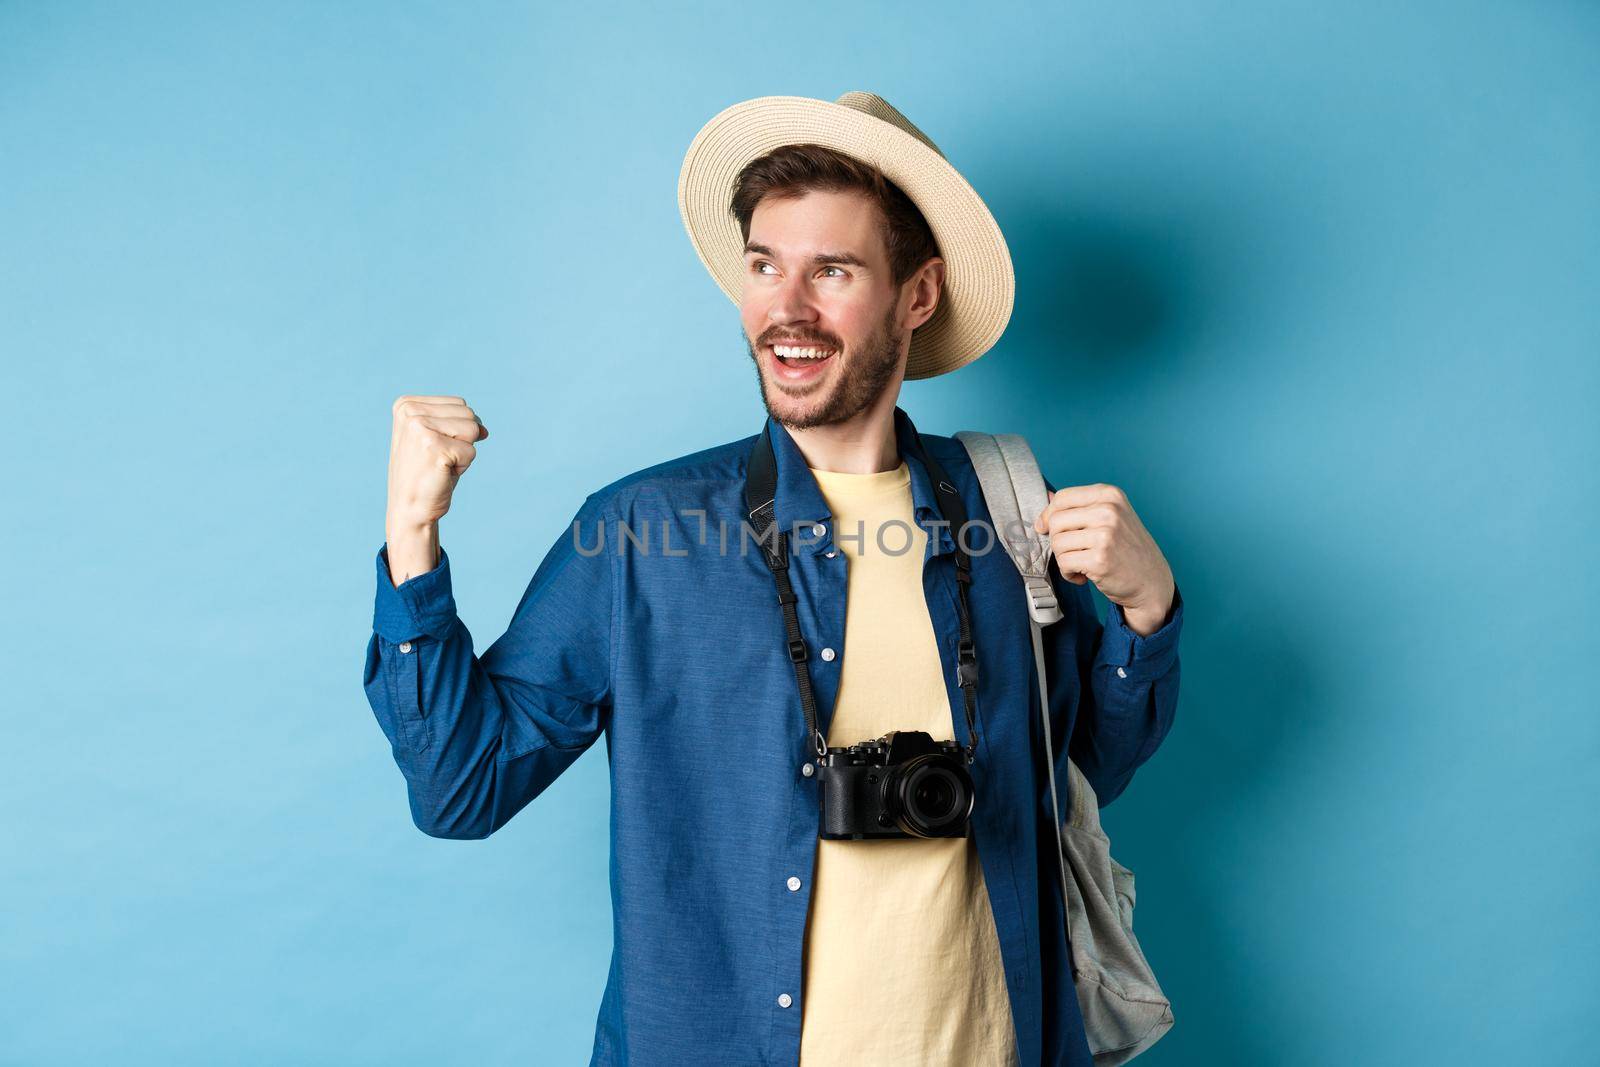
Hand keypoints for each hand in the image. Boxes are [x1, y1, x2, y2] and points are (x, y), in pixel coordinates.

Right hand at [386, 394, 488, 529]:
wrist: (410, 509)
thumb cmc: (426, 474)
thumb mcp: (436, 438)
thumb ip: (456, 422)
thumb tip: (484, 430)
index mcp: (406, 405)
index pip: (459, 404)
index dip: (456, 431)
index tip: (433, 448)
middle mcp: (410, 412)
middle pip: (468, 413)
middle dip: (462, 440)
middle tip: (438, 459)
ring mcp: (420, 427)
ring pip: (473, 429)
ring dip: (463, 452)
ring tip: (440, 465)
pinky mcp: (434, 447)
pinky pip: (472, 450)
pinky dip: (463, 466)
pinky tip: (441, 474)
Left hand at [1033, 483, 1174, 636]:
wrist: (1151, 581)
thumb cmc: (1127, 549)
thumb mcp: (1110, 517)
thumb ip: (1080, 507)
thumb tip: (1047, 497)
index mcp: (1109, 495)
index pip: (1063, 498)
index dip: (1048, 514)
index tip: (1045, 527)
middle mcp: (1109, 510)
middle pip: (1056, 521)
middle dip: (1056, 540)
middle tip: (1073, 552)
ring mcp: (1105, 535)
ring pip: (1057, 543)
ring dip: (1063, 559)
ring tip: (1080, 564)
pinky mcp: (1099, 559)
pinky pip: (1064, 563)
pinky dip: (1068, 573)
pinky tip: (1083, 576)